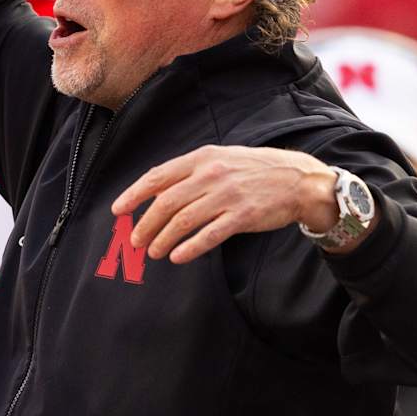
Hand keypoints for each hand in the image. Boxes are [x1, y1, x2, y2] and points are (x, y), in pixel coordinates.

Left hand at [110, 145, 344, 263]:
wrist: (298, 180)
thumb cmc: (254, 171)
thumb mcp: (221, 159)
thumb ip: (191, 173)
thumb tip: (157, 191)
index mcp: (202, 158)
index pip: (158, 176)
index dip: (134, 194)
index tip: (118, 211)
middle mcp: (211, 175)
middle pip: (166, 203)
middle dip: (146, 224)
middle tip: (136, 241)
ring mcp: (227, 196)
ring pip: (183, 220)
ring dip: (163, 239)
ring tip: (153, 252)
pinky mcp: (243, 216)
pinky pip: (209, 235)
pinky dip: (190, 247)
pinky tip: (178, 257)